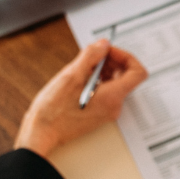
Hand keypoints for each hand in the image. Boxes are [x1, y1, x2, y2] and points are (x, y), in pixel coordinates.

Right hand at [14, 39, 147, 156]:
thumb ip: (91, 56)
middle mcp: (114, 106)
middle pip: (126, 76)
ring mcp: (107, 112)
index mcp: (112, 97)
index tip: (108, 51)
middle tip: (93, 56)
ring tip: (82, 68)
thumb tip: (104, 44)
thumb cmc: (54, 110)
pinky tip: (80, 80)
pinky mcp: (98, 114)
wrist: (42, 133)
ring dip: (103, 70)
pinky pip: (106, 93)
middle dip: (112, 61)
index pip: (138, 72)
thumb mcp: (72, 75)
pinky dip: (97, 81)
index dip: (125, 56)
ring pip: (115, 83)